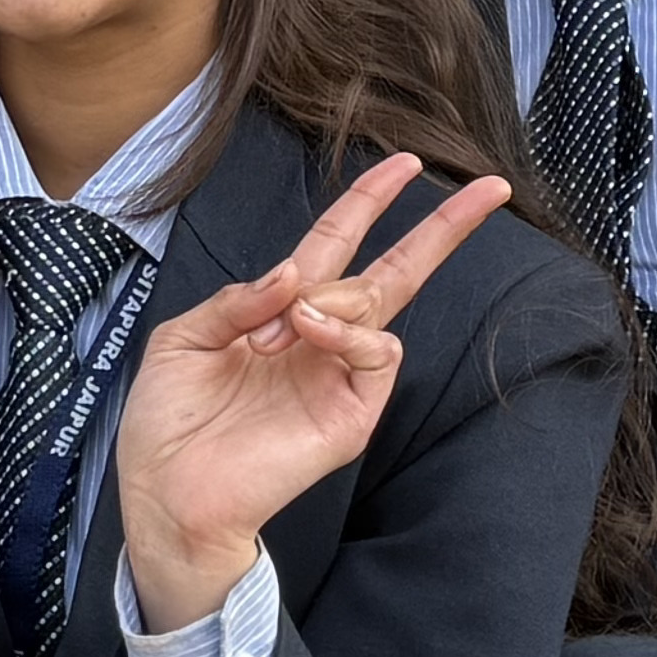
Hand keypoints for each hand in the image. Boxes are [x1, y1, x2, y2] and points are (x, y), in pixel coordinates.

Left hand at [119, 150, 503, 631]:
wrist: (167, 491)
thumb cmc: (169, 419)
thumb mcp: (185, 336)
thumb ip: (238, 297)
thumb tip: (292, 270)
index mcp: (281, 311)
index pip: (336, 244)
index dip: (368, 203)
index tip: (406, 165)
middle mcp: (320, 338)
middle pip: (394, 270)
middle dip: (441, 228)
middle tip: (490, 188)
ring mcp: (340, 376)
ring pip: (379, 306)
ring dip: (340, 295)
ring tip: (292, 319)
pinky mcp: (352, 414)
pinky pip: (380, 355)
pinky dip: (352, 330)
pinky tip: (310, 329)